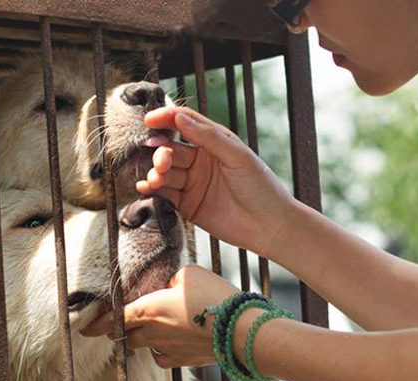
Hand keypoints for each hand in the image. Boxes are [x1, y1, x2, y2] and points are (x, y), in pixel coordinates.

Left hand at [80, 265, 239, 367]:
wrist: (240, 331)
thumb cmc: (214, 297)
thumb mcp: (188, 273)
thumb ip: (169, 278)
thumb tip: (166, 285)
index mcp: (148, 309)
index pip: (113, 318)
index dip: (97, 323)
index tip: (85, 327)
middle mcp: (152, 333)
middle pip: (126, 336)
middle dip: (118, 332)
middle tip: (114, 328)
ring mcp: (168, 350)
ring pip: (146, 347)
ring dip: (143, 340)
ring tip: (149, 331)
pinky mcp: (184, 361)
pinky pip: (164, 357)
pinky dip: (163, 350)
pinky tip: (173, 341)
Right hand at [138, 107, 296, 256]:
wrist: (270, 226)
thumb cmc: (261, 186)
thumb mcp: (237, 156)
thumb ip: (208, 137)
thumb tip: (179, 117)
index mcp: (214, 142)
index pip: (184, 123)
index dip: (166, 119)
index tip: (150, 120)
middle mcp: (200, 160)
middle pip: (170, 149)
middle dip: (161, 153)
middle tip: (162, 162)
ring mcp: (192, 182)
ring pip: (164, 172)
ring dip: (155, 173)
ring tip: (156, 179)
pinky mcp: (187, 205)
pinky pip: (164, 194)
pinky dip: (153, 190)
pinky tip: (147, 188)